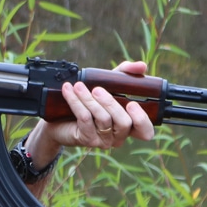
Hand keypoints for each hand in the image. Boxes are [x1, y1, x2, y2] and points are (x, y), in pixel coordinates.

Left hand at [34, 60, 154, 155]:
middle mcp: (119, 136)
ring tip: (78, 86)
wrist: (61, 118)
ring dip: (89, 100)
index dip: (142, 120)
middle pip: (124, 123)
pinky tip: (69, 91)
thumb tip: (142, 66)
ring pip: (103, 120)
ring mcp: (104, 140)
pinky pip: (85, 119)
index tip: (131, 104)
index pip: (146, 132)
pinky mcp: (87, 139)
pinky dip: (76, 102)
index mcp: (130, 125)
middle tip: (97, 89)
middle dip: (111, 103)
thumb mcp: (110, 84)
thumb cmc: (91, 100)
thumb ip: (126, 73)